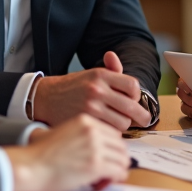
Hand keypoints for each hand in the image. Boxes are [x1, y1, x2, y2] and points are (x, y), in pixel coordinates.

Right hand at [7, 114, 130, 190]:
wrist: (29, 166)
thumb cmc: (40, 155)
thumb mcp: (63, 133)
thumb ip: (82, 137)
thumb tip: (100, 151)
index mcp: (85, 121)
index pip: (114, 134)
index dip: (113, 149)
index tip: (109, 158)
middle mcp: (92, 131)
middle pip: (121, 146)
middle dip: (118, 160)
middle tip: (109, 171)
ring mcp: (95, 147)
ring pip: (123, 160)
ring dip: (117, 171)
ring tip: (105, 178)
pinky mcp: (95, 165)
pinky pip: (118, 172)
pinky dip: (115, 179)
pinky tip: (104, 182)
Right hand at [32, 51, 150, 129]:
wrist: (47, 98)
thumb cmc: (73, 87)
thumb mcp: (91, 74)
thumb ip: (109, 70)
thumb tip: (114, 57)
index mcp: (101, 75)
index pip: (132, 85)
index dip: (137, 95)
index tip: (134, 100)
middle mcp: (97, 89)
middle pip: (131, 106)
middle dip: (140, 115)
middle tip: (144, 120)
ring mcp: (91, 106)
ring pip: (123, 122)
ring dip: (124, 125)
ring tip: (118, 122)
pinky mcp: (86, 122)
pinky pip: (110, 131)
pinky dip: (112, 132)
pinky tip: (108, 129)